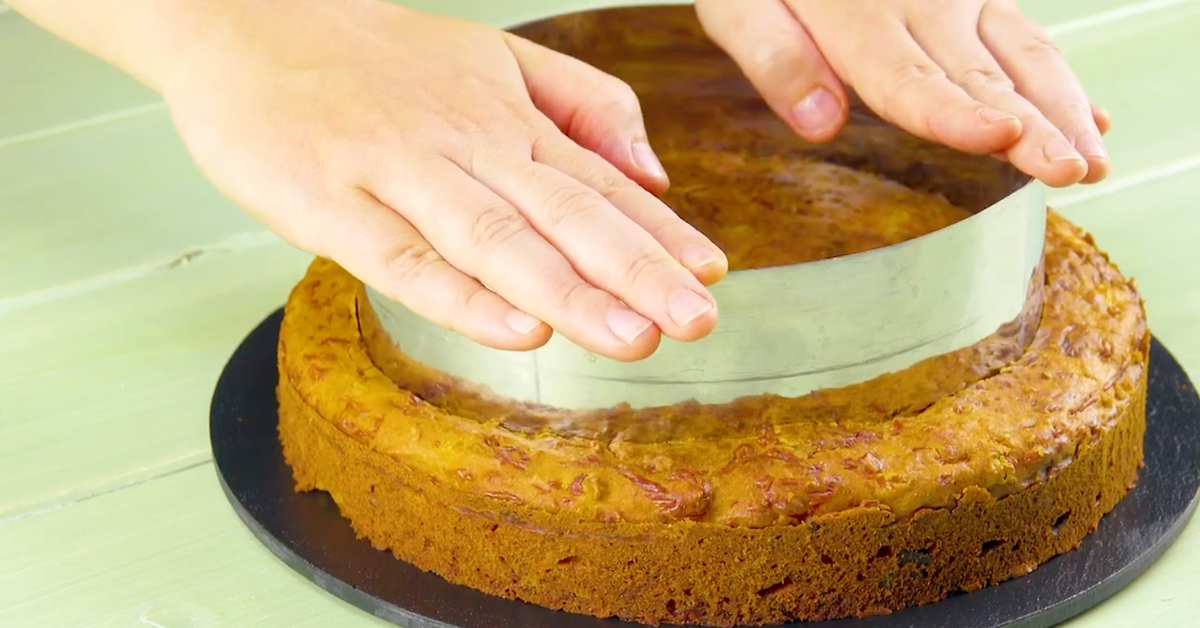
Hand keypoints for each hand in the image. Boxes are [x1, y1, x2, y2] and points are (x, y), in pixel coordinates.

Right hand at [159, 0, 727, 359]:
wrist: (247, 24)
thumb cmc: (376, 60)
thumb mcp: (494, 60)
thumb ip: (581, 106)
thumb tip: (656, 174)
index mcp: (507, 120)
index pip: (596, 184)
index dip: (656, 233)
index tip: (708, 276)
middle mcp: (465, 144)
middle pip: (562, 214)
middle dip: (635, 271)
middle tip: (696, 319)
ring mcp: (398, 172)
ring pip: (495, 239)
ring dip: (568, 291)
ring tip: (632, 335)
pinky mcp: (330, 203)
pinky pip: (403, 259)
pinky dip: (462, 298)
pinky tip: (519, 332)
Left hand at [697, 0, 1111, 186]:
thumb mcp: (738, 6)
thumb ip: (775, 60)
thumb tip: (821, 124)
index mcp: (856, 17)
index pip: (909, 79)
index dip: (955, 113)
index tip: (1000, 137)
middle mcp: (920, 6)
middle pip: (981, 77)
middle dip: (1033, 126)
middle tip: (1072, 171)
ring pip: (1021, 56)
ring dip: (1061, 110)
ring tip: (1092, 162)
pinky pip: (1025, 37)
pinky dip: (1061, 82)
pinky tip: (1089, 118)